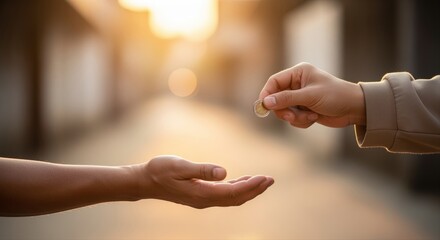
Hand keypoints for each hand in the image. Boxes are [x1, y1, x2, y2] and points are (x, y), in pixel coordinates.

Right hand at [133, 156, 273, 208]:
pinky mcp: (201, 196)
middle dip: (255, 190)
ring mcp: (203, 200)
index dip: (251, 186)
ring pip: (232, 198)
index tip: (266, 178)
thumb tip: (224, 172)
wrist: (145, 181)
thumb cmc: (160, 170)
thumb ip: (202, 169)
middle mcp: (205, 200)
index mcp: (202, 193)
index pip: (233, 192)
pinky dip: (237, 189)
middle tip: (271, 180)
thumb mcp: (180, 166)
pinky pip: (224, 195)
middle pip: (236, 198)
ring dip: (248, 190)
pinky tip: (242, 182)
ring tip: (262, 181)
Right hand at [259, 62, 365, 127]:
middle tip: (291, 117)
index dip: (267, 94)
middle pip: (276, 98)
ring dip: (295, 117)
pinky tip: (314, 118)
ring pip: (284, 111)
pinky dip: (301, 121)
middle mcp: (297, 84)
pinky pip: (293, 118)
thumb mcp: (310, 96)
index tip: (264, 107)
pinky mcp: (304, 109)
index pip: (274, 82)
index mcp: (298, 73)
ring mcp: (300, 98)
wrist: (355, 109)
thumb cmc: (335, 96)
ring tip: (310, 116)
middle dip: (284, 110)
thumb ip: (286, 99)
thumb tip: (265, 102)